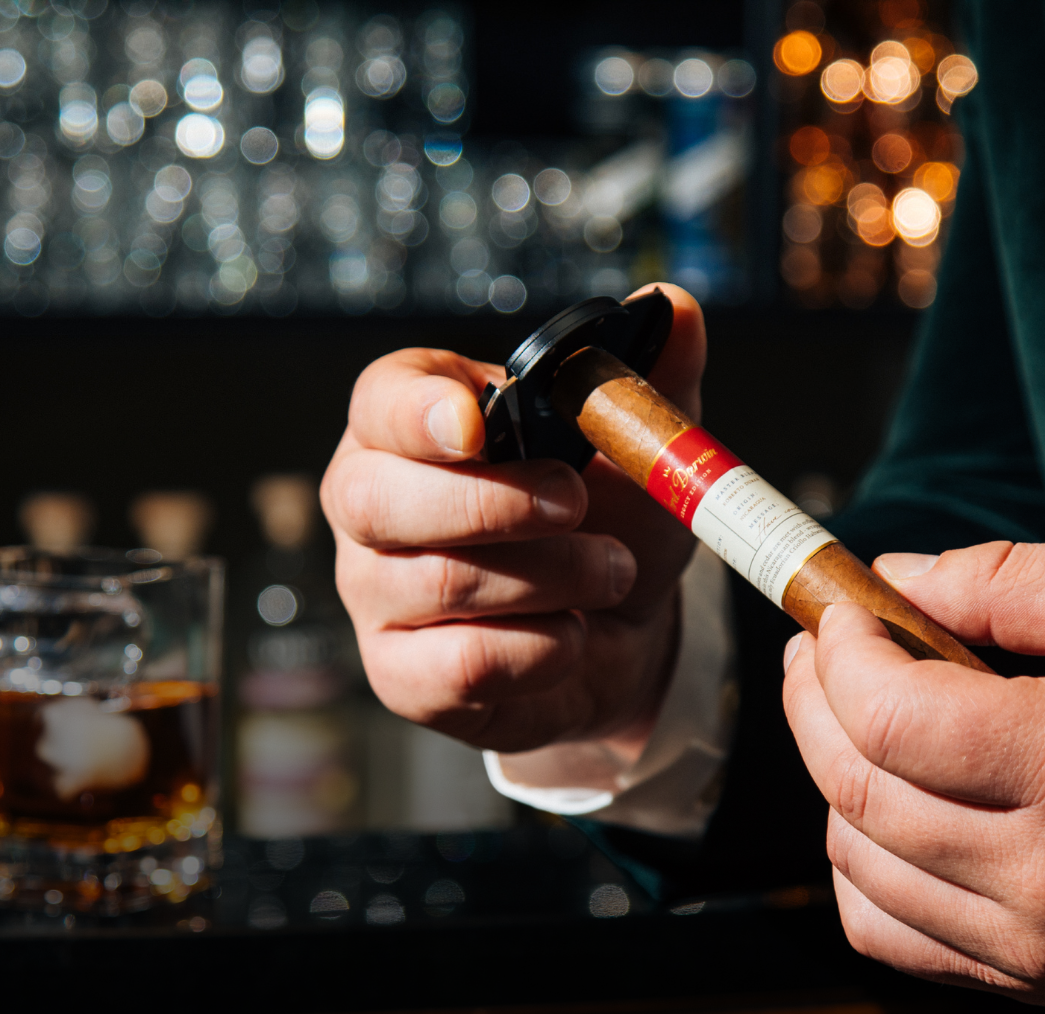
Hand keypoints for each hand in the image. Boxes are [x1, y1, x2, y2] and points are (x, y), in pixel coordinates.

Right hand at [322, 285, 702, 754]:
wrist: (619, 631)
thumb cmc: (606, 521)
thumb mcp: (636, 446)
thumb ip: (646, 378)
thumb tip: (675, 306)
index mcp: (411, 425)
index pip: (378, 402)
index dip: (417, 412)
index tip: (474, 425)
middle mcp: (370, 507)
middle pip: (377, 499)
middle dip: (492, 502)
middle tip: (577, 503)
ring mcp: (376, 595)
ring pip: (437, 584)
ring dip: (550, 577)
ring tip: (613, 570)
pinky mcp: (404, 676)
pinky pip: (460, 665)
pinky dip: (541, 650)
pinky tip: (574, 633)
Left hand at [780, 541, 1044, 1013]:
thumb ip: (1008, 580)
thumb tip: (888, 580)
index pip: (889, 716)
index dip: (838, 653)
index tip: (838, 614)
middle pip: (854, 787)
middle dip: (811, 702)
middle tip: (820, 652)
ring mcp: (1037, 942)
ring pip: (855, 863)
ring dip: (831, 779)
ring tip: (859, 722)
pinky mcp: (1032, 979)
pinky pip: (886, 933)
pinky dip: (859, 868)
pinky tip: (886, 813)